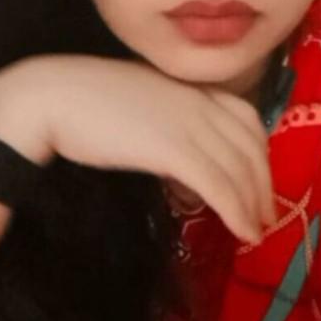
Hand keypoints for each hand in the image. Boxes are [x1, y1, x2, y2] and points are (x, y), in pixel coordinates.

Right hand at [0, 54, 275, 243]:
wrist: (55, 96)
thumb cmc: (87, 100)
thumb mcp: (140, 102)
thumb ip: (166, 120)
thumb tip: (177, 154)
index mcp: (189, 89)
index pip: (245, 116)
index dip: (260, 150)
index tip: (259, 177)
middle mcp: (198, 103)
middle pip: (249, 144)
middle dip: (263, 182)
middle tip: (265, 213)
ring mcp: (188, 124)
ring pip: (238, 167)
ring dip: (254, 203)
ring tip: (256, 230)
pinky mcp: (172, 148)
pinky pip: (219, 184)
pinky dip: (237, 210)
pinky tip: (242, 231)